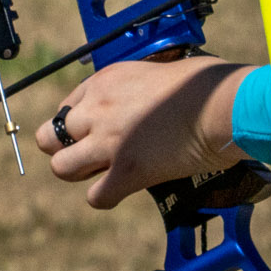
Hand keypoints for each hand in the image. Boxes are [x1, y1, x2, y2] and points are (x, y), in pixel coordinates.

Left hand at [32, 55, 249, 210]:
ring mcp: (109, 141)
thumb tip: (130, 112)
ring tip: (105, 173)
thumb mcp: (152, 73)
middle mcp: (98, 108)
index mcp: (104, 81)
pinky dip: (107, 197)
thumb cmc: (202, 84)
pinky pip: (96, 197)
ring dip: (81, 174)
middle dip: (67, 149)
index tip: (96, 133)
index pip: (65, 108)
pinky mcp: (127, 171)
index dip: (79, 126)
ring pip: (61, 168)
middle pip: (49, 138)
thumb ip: (129, 93)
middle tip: (92, 156)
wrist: (222, 103)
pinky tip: (124, 188)